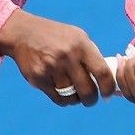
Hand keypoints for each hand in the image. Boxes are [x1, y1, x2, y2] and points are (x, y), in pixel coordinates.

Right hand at [0, 9, 115, 106]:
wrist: (25, 34)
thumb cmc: (58, 37)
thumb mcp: (79, 38)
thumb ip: (92, 56)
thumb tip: (107, 79)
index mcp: (81, 46)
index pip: (102, 72)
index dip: (109, 88)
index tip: (108, 94)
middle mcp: (67, 57)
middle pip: (87, 90)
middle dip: (92, 100)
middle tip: (91, 99)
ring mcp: (51, 68)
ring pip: (71, 97)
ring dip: (76, 99)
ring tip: (76, 94)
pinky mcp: (38, 78)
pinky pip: (57, 98)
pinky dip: (63, 100)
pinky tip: (64, 93)